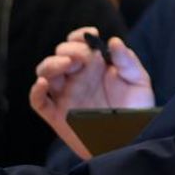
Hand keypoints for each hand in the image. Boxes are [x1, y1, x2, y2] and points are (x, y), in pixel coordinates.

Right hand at [29, 27, 153, 159]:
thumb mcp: (138, 81)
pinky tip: (44, 84)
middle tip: (82, 59)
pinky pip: (38, 102)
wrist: (133, 139)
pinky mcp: (58, 115)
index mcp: (93, 66)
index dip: (78, 36)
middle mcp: (76, 77)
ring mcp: (65, 95)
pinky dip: (36, 91)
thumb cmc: (136, 109)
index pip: (77, 43)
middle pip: (59, 55)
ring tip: (67, 65)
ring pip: (45, 73)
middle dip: (68, 51)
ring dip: (51, 64)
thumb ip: (127, 61)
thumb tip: (113, 41)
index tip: (89, 35)